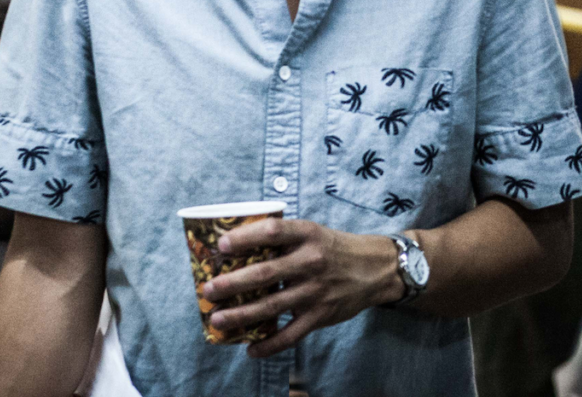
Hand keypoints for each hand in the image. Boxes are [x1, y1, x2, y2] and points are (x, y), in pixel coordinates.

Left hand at [201, 218, 401, 356]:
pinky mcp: (320, 316)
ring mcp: (315, 291)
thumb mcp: (311, 231)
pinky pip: (290, 335)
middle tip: (208, 289)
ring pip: (271, 306)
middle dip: (232, 283)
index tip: (221, 245)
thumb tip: (238, 244)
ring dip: (241, 315)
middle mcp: (310, 261)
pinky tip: (249, 349)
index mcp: (306, 234)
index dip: (245, 237)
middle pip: (265, 273)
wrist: (373, 269)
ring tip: (217, 319)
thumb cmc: (332, 247)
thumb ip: (282, 237)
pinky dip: (268, 345)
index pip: (272, 232)